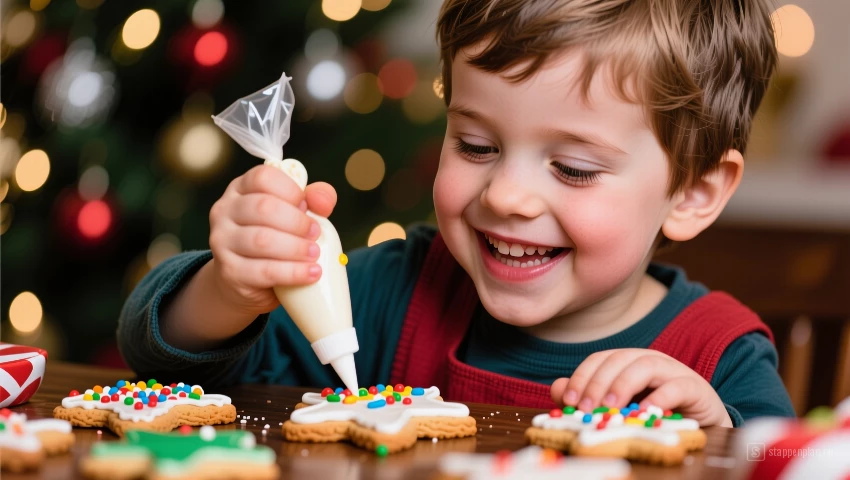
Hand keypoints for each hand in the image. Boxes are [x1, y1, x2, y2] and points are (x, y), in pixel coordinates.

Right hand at [207, 164, 337, 314]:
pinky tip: (311, 273)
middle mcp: (225, 210)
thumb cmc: (275, 239)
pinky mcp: (229, 272)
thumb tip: (324, 200)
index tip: (306, 206)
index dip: (291, 190)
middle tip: (315, 233)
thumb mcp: (294, 214)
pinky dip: (293, 272)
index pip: (263, 177)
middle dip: (297, 221)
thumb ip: (314, 200)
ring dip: (296, 247)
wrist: (247, 281)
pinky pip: (265, 271)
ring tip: (314, 254)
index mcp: (241, 188)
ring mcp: (222, 241)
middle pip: (263, 207)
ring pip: (262, 240)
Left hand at [550, 349, 732, 426]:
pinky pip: (676, 387)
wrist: (702, 425)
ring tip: (611, 406)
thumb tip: (557, 388)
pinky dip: (659, 398)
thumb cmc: (656, 415)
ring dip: (624, 384)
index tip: (568, 399)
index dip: (582, 376)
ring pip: (645, 365)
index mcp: (629, 361)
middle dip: (598, 382)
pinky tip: (645, 413)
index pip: (600, 359)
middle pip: (619, 359)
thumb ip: (588, 397)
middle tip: (586, 406)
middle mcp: (650, 360)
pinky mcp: (695, 387)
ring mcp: (673, 370)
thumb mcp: (620, 407)